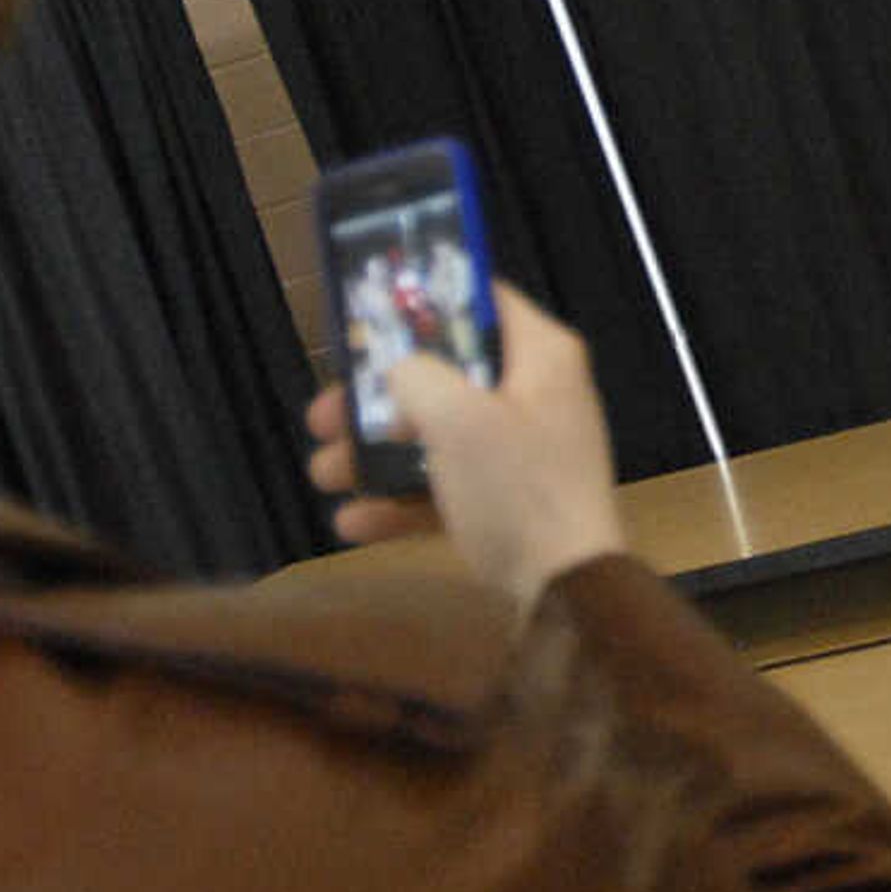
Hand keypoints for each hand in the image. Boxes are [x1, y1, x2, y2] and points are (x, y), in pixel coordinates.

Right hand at [304, 285, 627, 603]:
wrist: (567, 593)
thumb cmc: (515, 488)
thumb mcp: (455, 415)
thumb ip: (415, 374)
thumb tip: (401, 371)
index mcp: (541, 355)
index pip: (481, 298)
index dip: (424, 302)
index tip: (368, 318)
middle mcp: (536, 395)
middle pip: (444, 376)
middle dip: (376, 398)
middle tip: (324, 414)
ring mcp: (524, 455)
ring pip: (437, 438)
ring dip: (376, 456)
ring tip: (324, 473)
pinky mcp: (511, 507)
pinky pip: (447, 491)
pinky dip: (402, 504)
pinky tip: (352, 523)